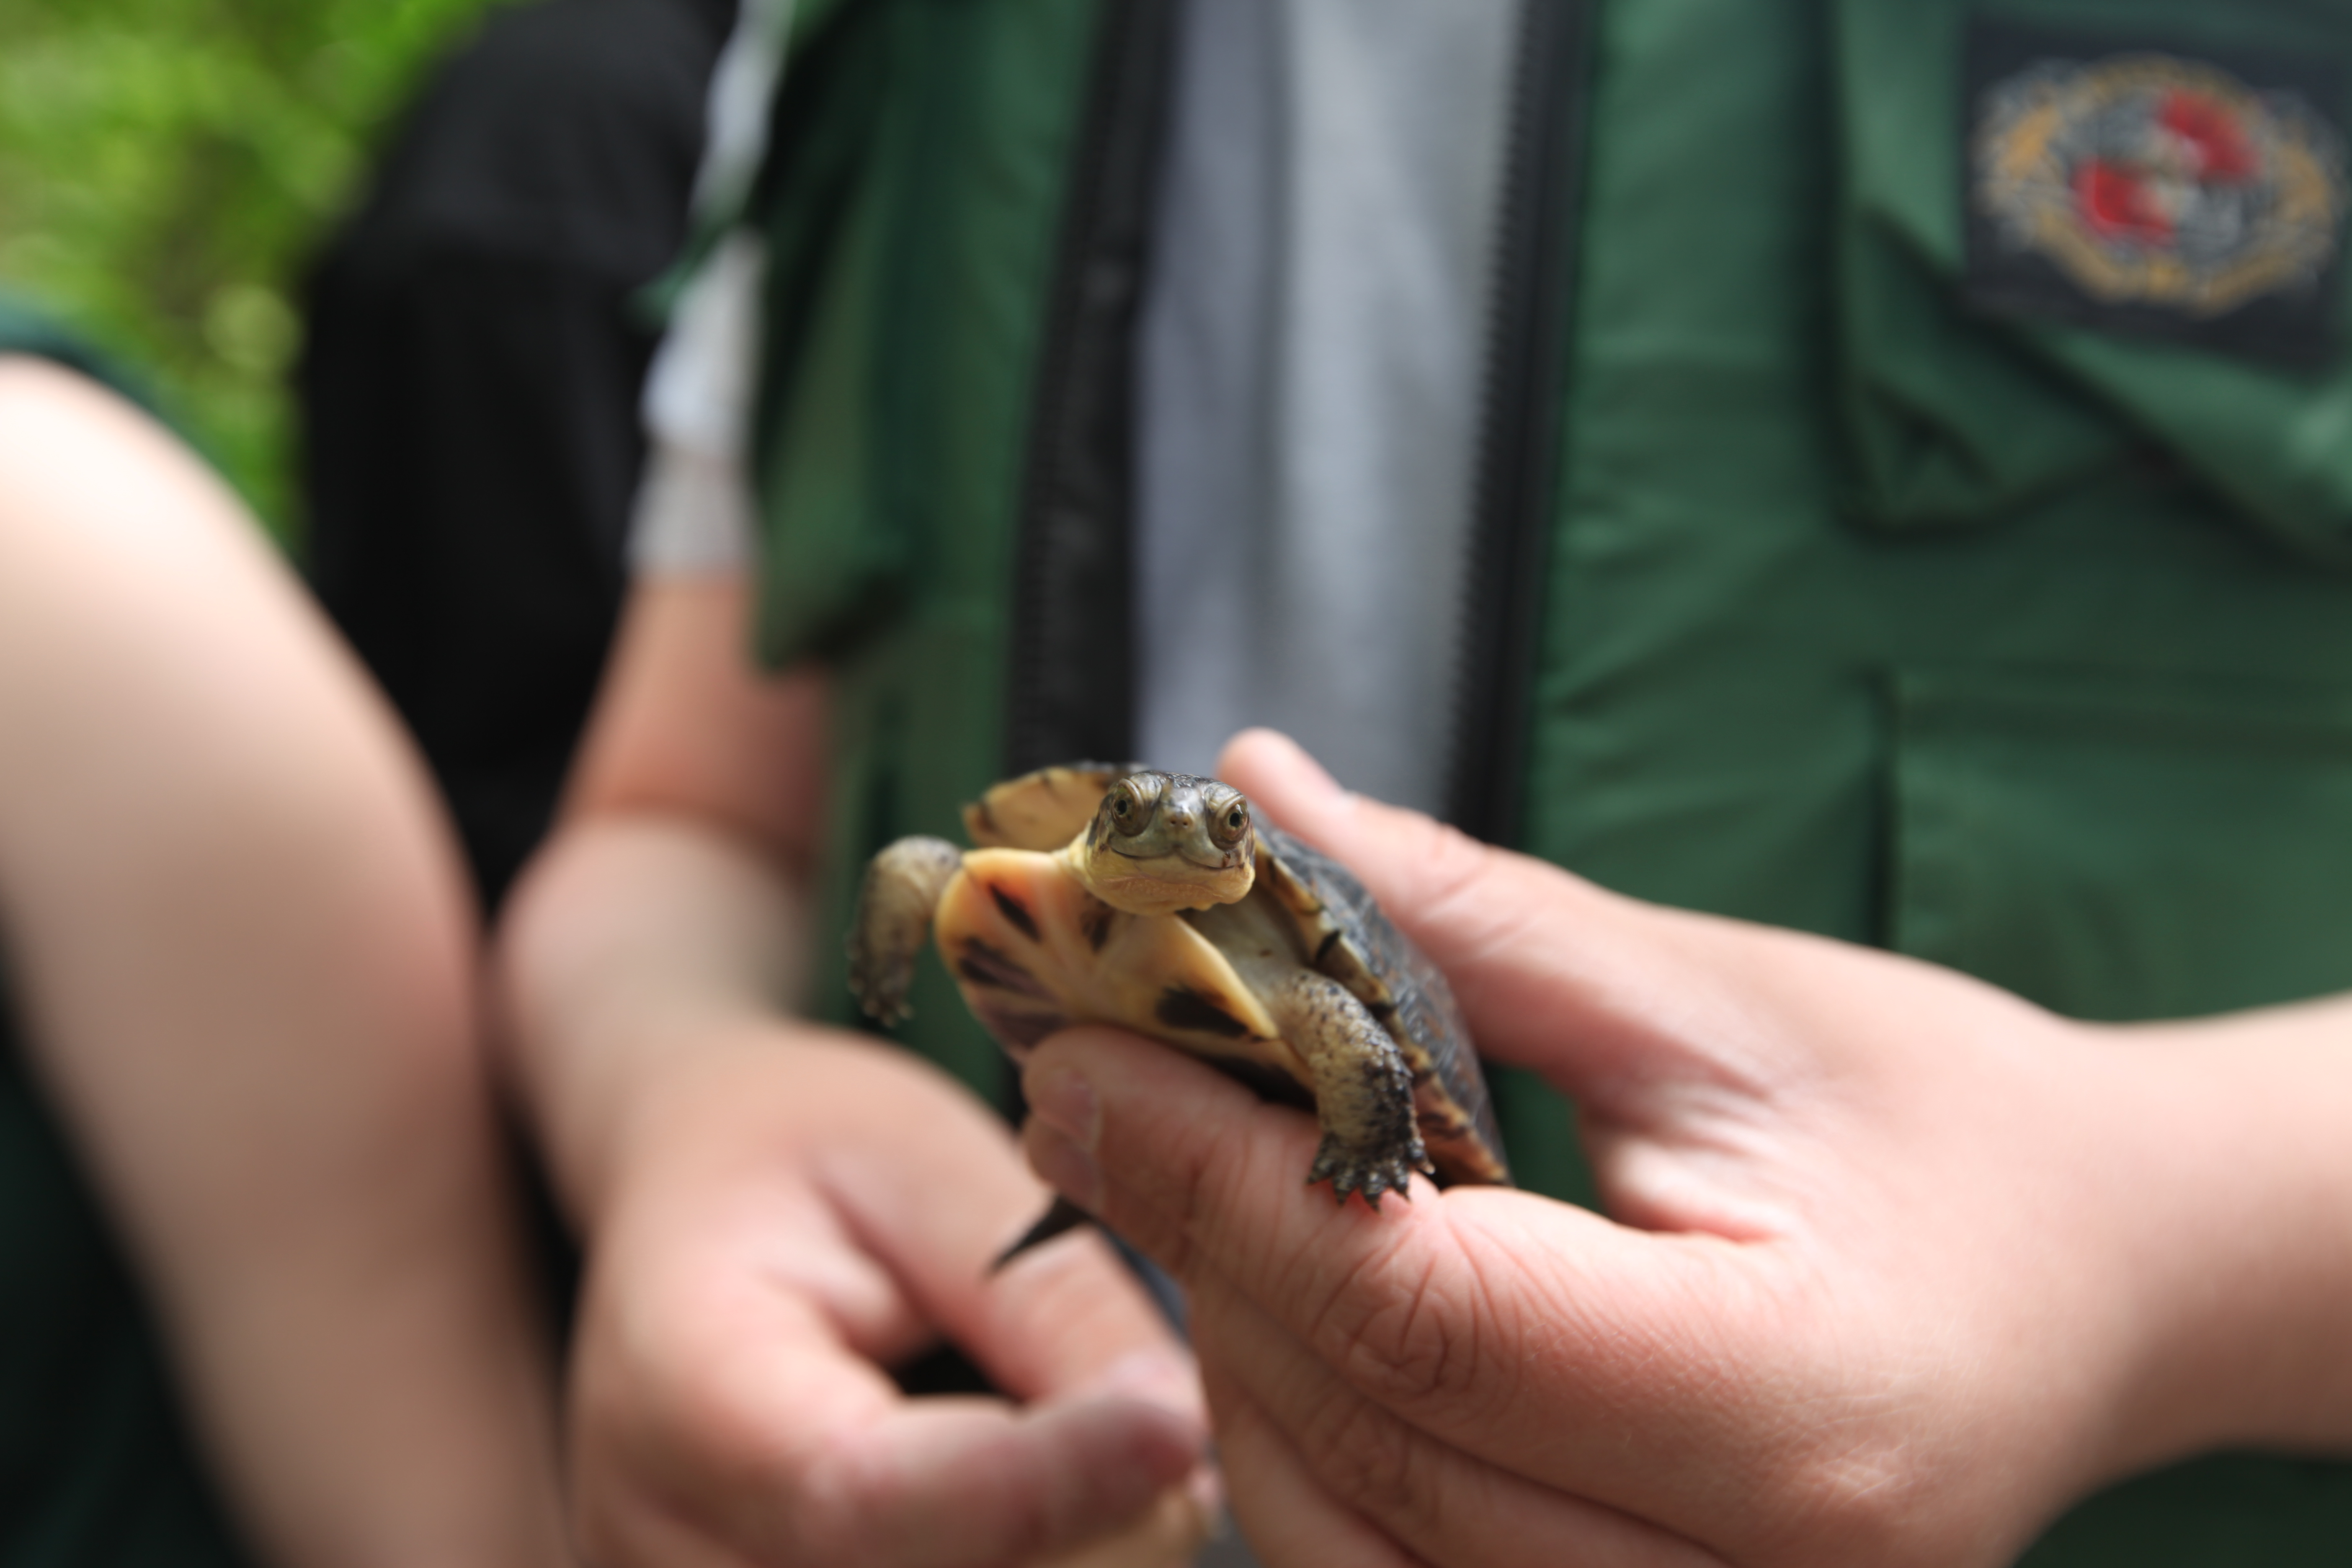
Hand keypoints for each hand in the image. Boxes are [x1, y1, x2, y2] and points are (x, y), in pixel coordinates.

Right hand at [567, 1017, 1212, 1566]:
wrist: (693, 1191)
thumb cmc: (805, 1151)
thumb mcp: (924, 1159)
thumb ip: (1041, 1294)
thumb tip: (1178, 1427)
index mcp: (679, 1388)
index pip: (864, 1497)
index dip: (1041, 1482)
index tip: (1179, 1425)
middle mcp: (665, 1533)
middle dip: (1085, 1533)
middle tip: (1172, 1426)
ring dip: (1068, 1553)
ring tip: (1114, 1444)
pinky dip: (1029, 1558)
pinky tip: (1065, 1491)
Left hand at [1017, 729, 2351, 1566]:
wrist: (2095, 1267)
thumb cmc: (1928, 1108)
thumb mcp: (1708, 994)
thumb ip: (1466, 917)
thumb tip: (1250, 800)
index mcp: (1793, 1396)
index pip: (1423, 1312)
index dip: (1216, 1181)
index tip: (1076, 1055)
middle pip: (1368, 1436)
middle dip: (1199, 1257)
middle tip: (1108, 1099)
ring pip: (1348, 1550)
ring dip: (1235, 1370)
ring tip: (1211, 1208)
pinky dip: (1308, 1463)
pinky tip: (1294, 1327)